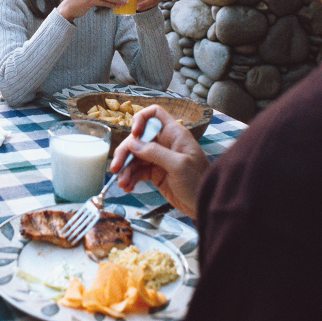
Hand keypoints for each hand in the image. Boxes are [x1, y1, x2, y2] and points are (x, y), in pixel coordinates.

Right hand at [109, 105, 209, 219]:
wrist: (205, 205)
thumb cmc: (199, 182)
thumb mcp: (179, 166)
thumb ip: (155, 153)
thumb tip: (132, 143)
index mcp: (174, 134)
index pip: (154, 114)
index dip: (141, 119)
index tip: (134, 134)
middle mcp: (164, 143)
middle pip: (137, 139)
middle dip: (125, 152)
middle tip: (115, 167)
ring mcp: (158, 158)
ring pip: (134, 156)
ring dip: (125, 169)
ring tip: (122, 184)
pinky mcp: (155, 173)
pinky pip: (137, 171)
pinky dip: (130, 178)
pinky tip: (127, 187)